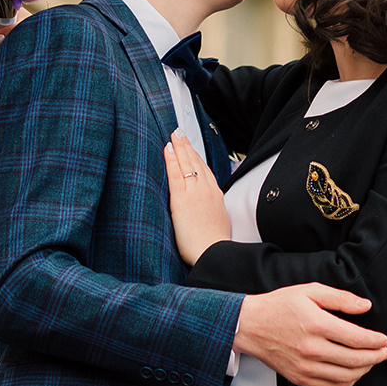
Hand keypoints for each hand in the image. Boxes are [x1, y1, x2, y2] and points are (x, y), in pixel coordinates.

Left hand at [163, 132, 231, 264]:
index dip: (197, 157)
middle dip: (188, 146)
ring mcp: (195, 192)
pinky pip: (176, 174)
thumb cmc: (213, 243)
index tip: (191, 149)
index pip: (205, 170)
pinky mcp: (182, 199)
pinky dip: (172, 160)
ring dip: (180, 147)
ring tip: (173, 136)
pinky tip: (168, 149)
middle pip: (197, 162)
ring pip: (187, 164)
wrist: (213, 252)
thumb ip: (211, 208)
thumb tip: (205, 208)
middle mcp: (206, 190)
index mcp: (215, 195)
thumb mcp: (219, 219)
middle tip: (180, 133)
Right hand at [234, 283, 386, 385]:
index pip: (356, 339)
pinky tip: (353, 372)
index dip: (375, 341)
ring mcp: (305, 367)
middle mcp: (311, 349)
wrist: (250, 326)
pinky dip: (347, 381)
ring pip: (345, 376)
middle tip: (384, 352)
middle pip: (355, 360)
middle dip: (375, 357)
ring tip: (371, 361)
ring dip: (364, 370)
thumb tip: (365, 306)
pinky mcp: (299, 378)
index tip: (384, 340)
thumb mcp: (310, 291)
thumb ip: (340, 298)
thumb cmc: (279, 306)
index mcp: (316, 325)